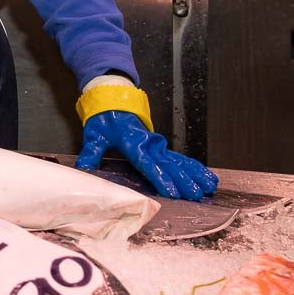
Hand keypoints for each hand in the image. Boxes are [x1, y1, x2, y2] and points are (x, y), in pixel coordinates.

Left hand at [76, 110, 218, 200]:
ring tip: (209, 187)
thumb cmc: (104, 118)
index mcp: (133, 142)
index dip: (160, 177)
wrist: (114, 99)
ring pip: (180, 161)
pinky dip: (195, 167)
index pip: (148, 163)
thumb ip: (90, 152)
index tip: (172, 192)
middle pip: (169, 164)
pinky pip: (181, 158)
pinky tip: (207, 177)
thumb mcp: (94, 135)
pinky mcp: (161, 146)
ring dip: (195, 174)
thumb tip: (84, 168)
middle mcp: (149, 144)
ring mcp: (158, 145)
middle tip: (197, 195)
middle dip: (184, 180)